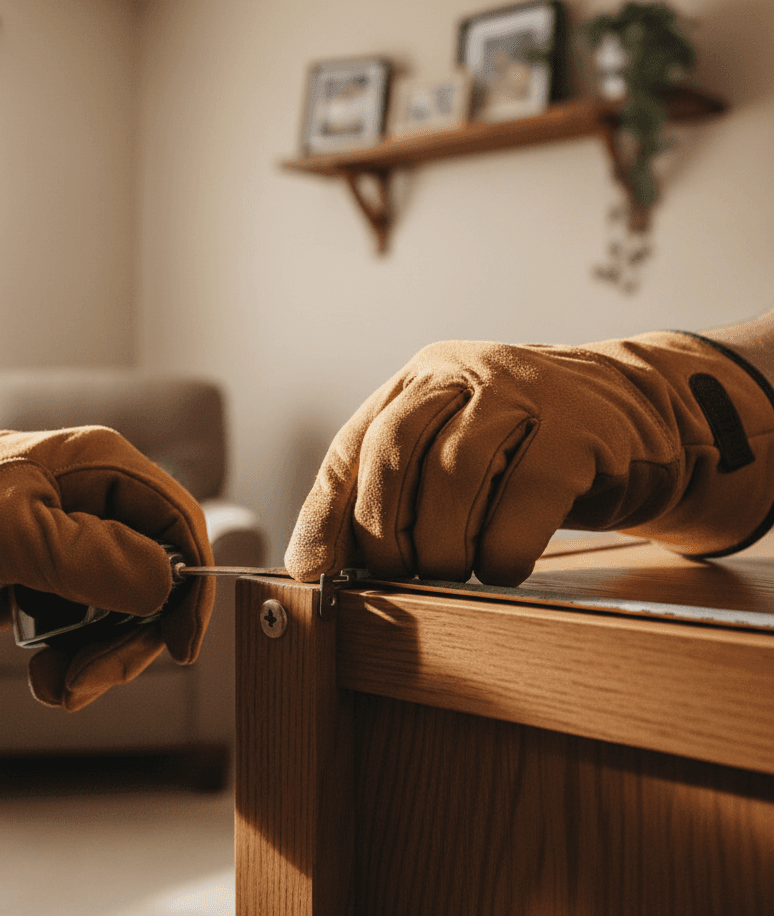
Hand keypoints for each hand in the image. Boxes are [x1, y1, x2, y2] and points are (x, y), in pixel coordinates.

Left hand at [0, 404, 213, 709]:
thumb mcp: (16, 531)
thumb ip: (94, 558)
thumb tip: (166, 587)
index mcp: (107, 470)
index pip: (180, 524)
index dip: (190, 585)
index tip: (180, 644)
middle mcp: (107, 507)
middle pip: (159, 584)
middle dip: (130, 641)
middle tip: (88, 680)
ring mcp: (88, 550)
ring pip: (131, 619)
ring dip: (100, 662)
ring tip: (56, 686)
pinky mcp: (66, 586)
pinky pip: (96, 635)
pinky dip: (78, 664)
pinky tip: (45, 678)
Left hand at [286, 332, 773, 587]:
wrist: (636, 413)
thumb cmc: (524, 452)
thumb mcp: (454, 454)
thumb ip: (393, 493)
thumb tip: (319, 567)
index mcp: (420, 380)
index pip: (352, 447)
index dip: (327, 516)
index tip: (313, 577)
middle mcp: (463, 372)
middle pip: (393, 451)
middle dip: (383, 530)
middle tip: (399, 574)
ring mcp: (524, 391)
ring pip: (454, 471)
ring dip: (442, 542)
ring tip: (452, 571)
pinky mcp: (580, 426)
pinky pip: (528, 494)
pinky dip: (504, 546)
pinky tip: (502, 565)